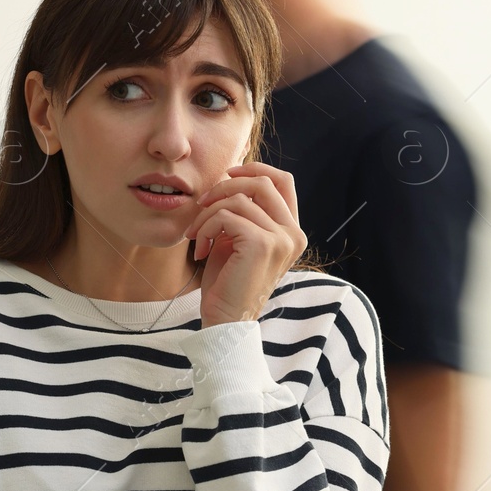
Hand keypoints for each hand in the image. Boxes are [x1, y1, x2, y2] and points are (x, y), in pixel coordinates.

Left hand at [182, 162, 307, 326]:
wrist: (225, 321)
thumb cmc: (227, 282)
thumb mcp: (238, 239)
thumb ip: (243, 212)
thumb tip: (230, 177)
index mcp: (292, 231)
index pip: (283, 181)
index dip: (255, 168)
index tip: (227, 174)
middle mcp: (293, 234)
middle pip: (262, 182)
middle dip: (225, 186)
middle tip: (202, 205)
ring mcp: (281, 239)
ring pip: (239, 199)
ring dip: (207, 214)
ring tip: (196, 235)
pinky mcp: (262, 245)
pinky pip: (227, 216)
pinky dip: (206, 228)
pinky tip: (200, 249)